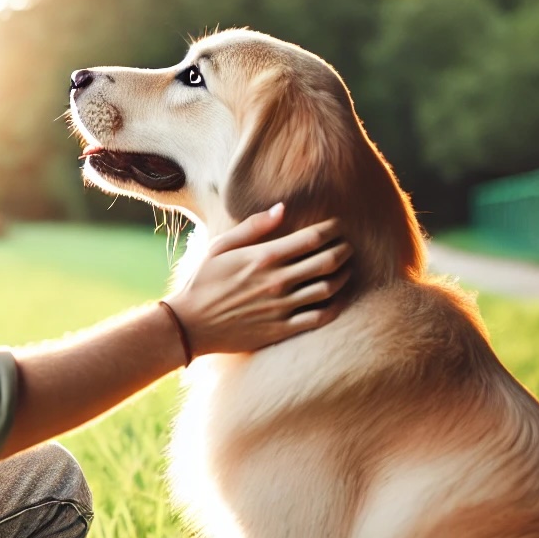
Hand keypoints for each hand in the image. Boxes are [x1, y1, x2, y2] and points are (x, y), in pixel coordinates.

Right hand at [164, 204, 350, 357]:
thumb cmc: (203, 281)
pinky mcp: (282, 329)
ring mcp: (282, 307)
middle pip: (327, 262)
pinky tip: (337, 298)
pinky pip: (319, 317)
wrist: (190, 325)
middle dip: (344, 251)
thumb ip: (253, 226)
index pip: (312, 239)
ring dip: (343, 276)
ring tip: (346, 269)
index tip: (337, 226)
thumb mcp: (221, 247)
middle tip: (348, 247)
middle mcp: (278, 281)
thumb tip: (282, 209)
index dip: (332, 230)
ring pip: (328, 289)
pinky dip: (335, 306)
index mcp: (264, 257)